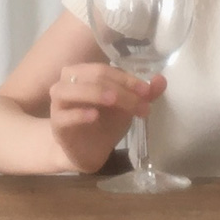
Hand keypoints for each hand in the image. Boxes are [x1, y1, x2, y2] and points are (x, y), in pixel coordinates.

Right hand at [49, 64, 166, 172]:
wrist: (89, 150)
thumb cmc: (106, 122)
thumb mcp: (128, 106)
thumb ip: (144, 94)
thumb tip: (162, 80)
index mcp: (84, 73)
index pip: (105, 68)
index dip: (127, 78)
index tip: (147, 91)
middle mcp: (67, 82)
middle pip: (93, 76)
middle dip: (120, 88)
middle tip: (140, 103)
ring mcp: (59, 104)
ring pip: (70, 90)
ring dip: (95, 92)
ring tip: (114, 100)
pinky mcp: (56, 125)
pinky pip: (62, 116)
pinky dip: (78, 113)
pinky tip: (94, 116)